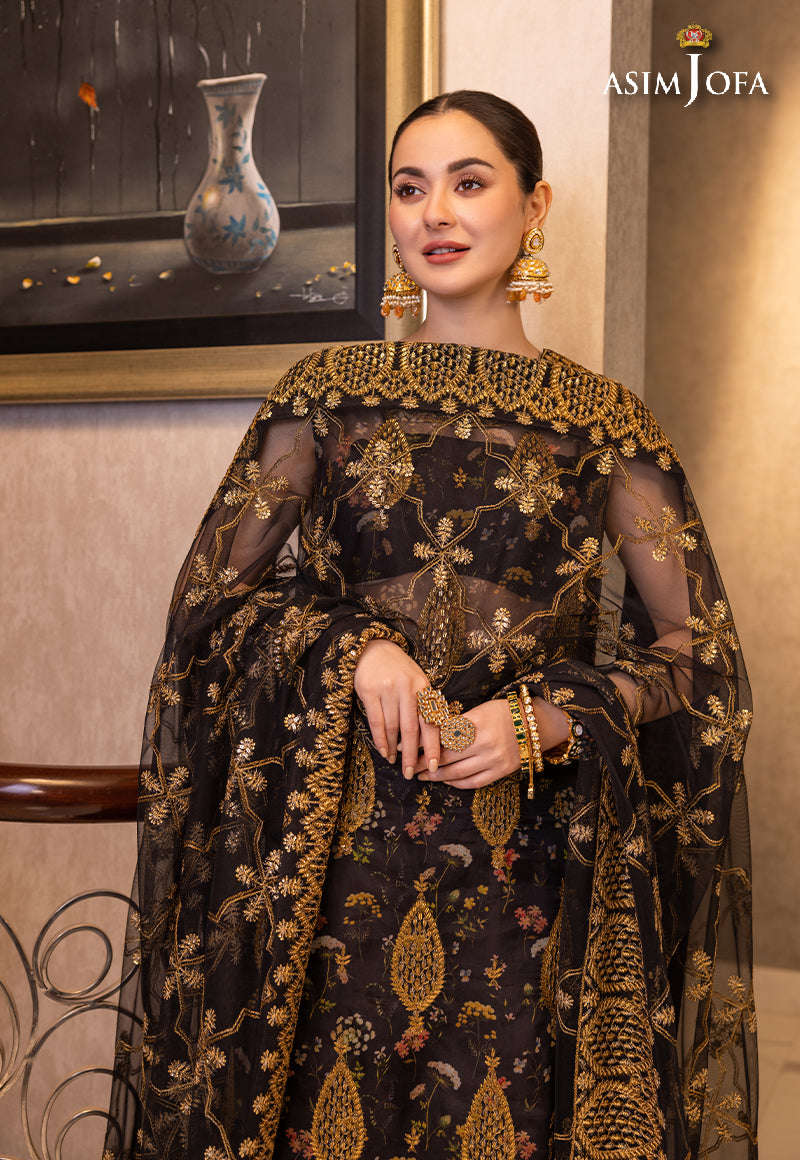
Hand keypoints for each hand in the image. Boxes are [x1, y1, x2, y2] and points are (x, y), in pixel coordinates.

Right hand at [353, 639, 439, 777]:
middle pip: (411, 729)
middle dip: (412, 755)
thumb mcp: (417, 682)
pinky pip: (376, 721)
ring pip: (392, 727)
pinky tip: (383, 750)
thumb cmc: (399, 670)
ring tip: (394, 763)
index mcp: (424, 687)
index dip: (433, 746)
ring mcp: (387, 689)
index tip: (435, 766)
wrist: (373, 648)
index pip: (431, 722)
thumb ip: (425, 706)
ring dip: (393, 749)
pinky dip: (379, 739)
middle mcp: (408, 688)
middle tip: (410, 774)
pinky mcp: (369, 690)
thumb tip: (434, 739)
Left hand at [414, 698, 518, 788]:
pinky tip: (446, 781)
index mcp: (476, 722)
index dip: (422, 743)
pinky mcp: (501, 772)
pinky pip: (474, 782)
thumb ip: (458, 723)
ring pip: (457, 773)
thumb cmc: (503, 712)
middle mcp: (484, 742)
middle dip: (423, 762)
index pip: (442, 736)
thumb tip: (430, 734)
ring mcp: (493, 759)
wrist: (535, 724)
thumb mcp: (479, 710)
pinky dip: (457, 783)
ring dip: (436, 776)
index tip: (407, 746)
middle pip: (445, 756)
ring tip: (422, 776)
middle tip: (408, 765)